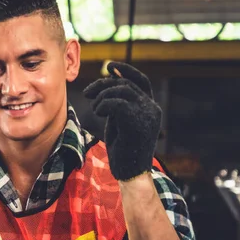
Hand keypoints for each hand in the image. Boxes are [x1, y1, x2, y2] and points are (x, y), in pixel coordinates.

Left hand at [83, 61, 161, 180]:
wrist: (130, 172)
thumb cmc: (122, 149)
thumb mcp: (119, 121)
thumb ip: (117, 103)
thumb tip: (108, 83)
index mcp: (150, 107)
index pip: (140, 80)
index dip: (125, 70)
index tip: (110, 67)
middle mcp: (152, 108)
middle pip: (126, 84)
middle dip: (103, 85)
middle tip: (88, 93)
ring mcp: (147, 115)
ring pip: (121, 91)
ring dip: (102, 96)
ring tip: (95, 108)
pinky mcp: (137, 123)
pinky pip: (117, 103)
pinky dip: (103, 105)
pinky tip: (99, 113)